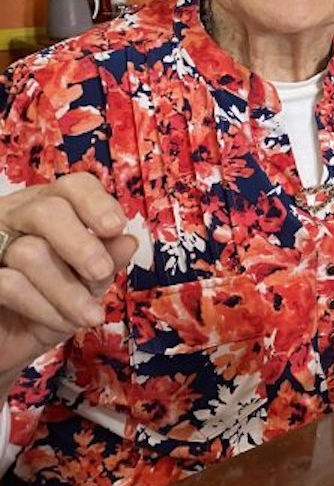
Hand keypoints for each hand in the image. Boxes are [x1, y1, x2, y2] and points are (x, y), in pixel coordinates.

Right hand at [0, 173, 136, 395]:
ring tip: (88, 316)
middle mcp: (18, 217)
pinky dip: (44, 307)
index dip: (97, 204)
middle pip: (48, 210)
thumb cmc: (53, 303)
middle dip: (81, 245)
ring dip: (67, 290)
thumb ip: (108, 258)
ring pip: (30, 252)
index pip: (74, 187)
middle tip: (102, 273)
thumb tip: (128, 241)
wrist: (11, 340)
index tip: (116, 228)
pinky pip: (9, 284)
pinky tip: (62, 323)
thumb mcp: (88, 281)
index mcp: (51, 208)